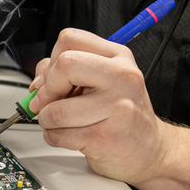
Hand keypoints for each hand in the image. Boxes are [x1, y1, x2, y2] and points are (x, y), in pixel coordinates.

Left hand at [27, 28, 172, 184]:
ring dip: (47, 119)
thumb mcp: (101, 81)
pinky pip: (59, 135)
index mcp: (118, 57)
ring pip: (56, 109)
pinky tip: (70, 135)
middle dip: (47, 89)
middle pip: (65, 65)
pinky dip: (54, 137)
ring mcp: (116, 108)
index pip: (69, 39)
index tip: (52, 80)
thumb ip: (66, 71)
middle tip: (48, 102)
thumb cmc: (122, 115)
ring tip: (60, 122)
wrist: (151, 150)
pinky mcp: (106, 138)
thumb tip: (39, 80)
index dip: (52, 61)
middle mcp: (122, 77)